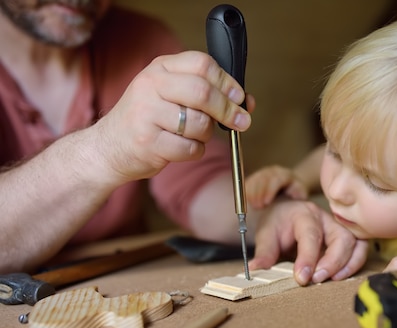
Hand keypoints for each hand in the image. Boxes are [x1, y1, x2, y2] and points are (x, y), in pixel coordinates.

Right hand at [92, 50, 253, 184]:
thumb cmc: (149, 120)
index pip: (202, 64)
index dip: (227, 82)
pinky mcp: (147, 142)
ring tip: (194, 135)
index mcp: (160, 68)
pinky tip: (183, 148)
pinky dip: (195, 151)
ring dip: (207, 134)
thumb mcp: (170, 94)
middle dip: (228, 109)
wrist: (109, 147)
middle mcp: (150, 85)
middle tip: (241, 122)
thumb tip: (246, 102)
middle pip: (202, 92)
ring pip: (199, 123)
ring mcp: (146, 114)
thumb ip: (206, 92)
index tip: (240, 97)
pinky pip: (190, 148)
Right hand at [246, 165, 308, 208]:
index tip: (266, 202)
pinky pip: (248, 181)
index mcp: (286, 175)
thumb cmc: (296, 193)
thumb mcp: (301, 195)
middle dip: (259, 193)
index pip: (277, 179)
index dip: (270, 190)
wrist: (290, 185)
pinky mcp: (256, 176)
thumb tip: (296, 200)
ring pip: (255, 179)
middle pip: (264, 178)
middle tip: (257, 207)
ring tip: (254, 206)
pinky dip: (246, 191)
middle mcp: (274, 171)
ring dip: (252, 193)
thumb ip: (299, 196)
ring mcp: (264, 172)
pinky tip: (248, 201)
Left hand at [249, 200, 368, 284]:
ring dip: (348, 264)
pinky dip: (354, 264)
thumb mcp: (266, 234)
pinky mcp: (347, 236)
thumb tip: (256, 269)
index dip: (308, 258)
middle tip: (317, 279)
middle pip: (341, 237)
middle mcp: (326, 218)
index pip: (311, 235)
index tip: (301, 278)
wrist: (286, 213)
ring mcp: (339, 227)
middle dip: (332, 261)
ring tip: (333, 280)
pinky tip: (341, 277)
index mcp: (304, 214)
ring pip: (356, 243)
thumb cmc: (278, 223)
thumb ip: (265, 252)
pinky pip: (360, 249)